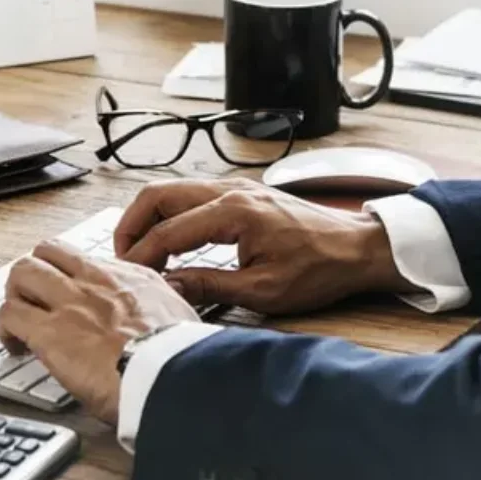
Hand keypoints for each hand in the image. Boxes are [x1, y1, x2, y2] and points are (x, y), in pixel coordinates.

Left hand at [0, 240, 201, 422]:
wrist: (171, 376)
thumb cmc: (180, 358)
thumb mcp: (182, 317)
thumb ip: (164, 308)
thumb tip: (163, 318)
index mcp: (130, 277)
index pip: (85, 259)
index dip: (69, 274)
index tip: (69, 294)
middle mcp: (96, 281)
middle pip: (47, 252)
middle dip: (35, 273)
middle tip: (34, 299)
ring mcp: (70, 303)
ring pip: (22, 272)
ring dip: (15, 295)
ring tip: (18, 320)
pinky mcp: (50, 333)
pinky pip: (9, 314)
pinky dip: (5, 329)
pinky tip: (14, 346)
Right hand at [115, 178, 407, 314]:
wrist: (357, 249)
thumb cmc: (319, 269)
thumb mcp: (263, 291)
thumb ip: (210, 286)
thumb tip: (168, 288)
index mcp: (233, 212)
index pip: (168, 231)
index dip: (141, 256)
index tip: (127, 278)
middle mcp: (230, 191)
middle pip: (158, 195)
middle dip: (131, 226)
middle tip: (123, 259)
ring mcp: (236, 188)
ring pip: (172, 191)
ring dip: (149, 218)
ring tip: (141, 253)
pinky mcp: (242, 194)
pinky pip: (192, 196)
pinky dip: (171, 215)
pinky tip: (171, 243)